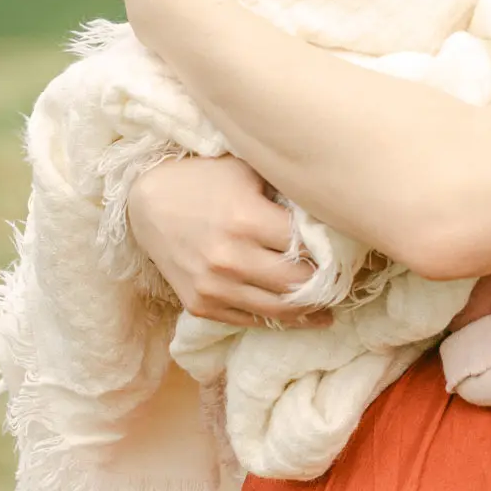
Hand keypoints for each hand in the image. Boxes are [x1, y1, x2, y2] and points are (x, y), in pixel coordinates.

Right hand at [126, 156, 330, 327]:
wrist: (145, 204)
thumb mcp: (245, 171)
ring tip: (328, 305)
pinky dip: (277, 318)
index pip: (306, 247)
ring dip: (309, 310)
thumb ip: (283, 191)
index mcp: (246, 219)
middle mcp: (230, 258)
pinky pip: (251, 320)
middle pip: (298, 284)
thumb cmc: (203, 180)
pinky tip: (298, 314)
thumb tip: (328, 212)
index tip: (346, 252)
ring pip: (279, 310)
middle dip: (324, 284)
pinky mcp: (201, 306)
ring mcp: (213, 287)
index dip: (329, 250)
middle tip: (342, 280)